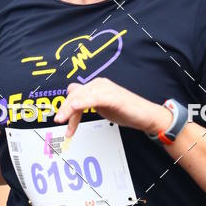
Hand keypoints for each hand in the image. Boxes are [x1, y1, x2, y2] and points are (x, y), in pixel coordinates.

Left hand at [53, 77, 172, 138]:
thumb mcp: (101, 107)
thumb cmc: (126, 110)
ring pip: (82, 95)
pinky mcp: (113, 96)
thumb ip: (87, 103)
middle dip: (65, 109)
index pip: (74, 93)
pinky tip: (76, 106)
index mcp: (96, 86)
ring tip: (63, 120)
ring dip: (70, 108)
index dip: (65, 106)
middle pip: (75, 93)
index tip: (61, 120)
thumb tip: (71, 103)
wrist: (146, 116)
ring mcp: (106, 89)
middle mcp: (100, 84)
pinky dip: (84, 101)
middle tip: (59, 121)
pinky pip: (94, 97)